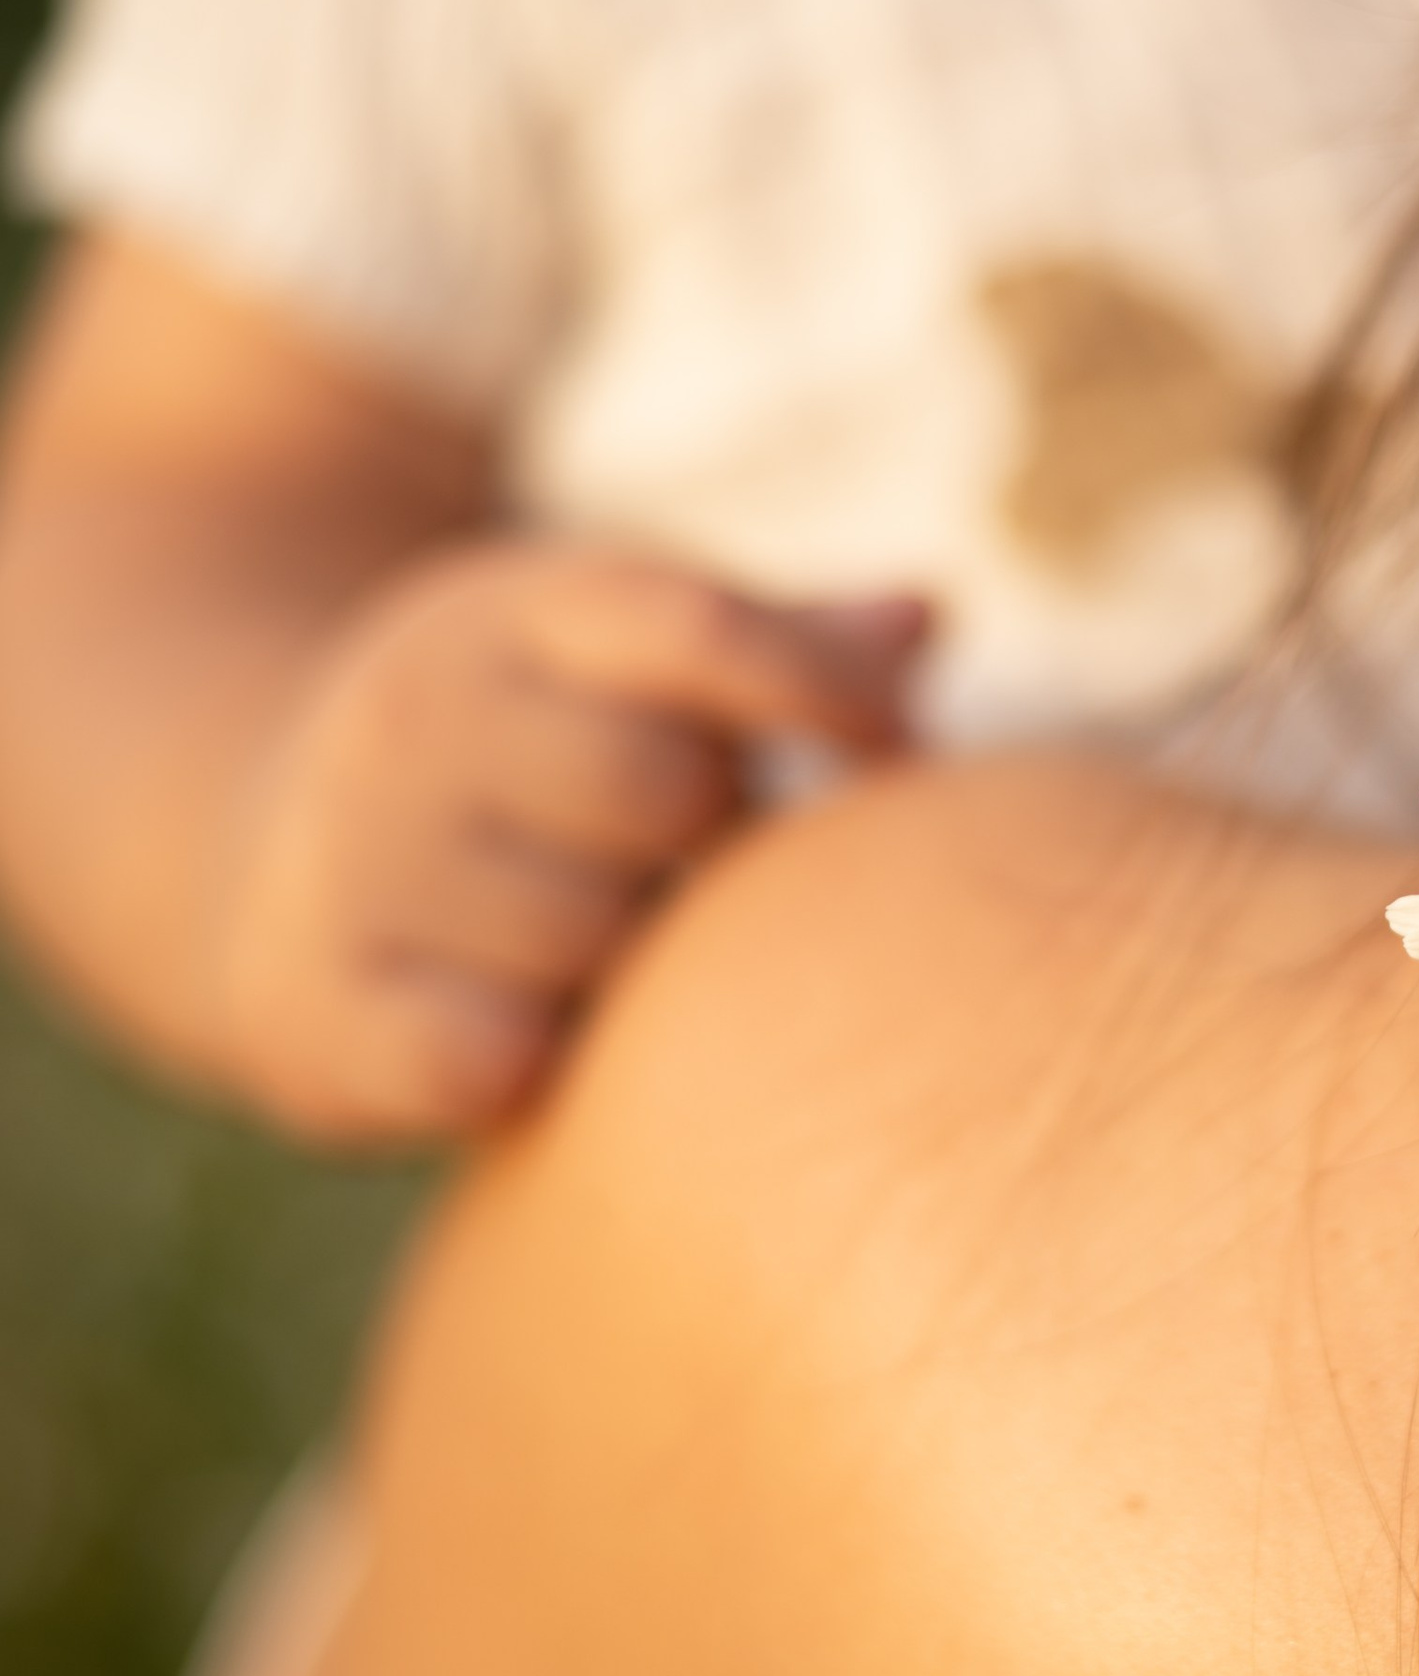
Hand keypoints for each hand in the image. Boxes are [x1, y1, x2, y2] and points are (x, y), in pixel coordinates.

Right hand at [206, 541, 927, 1141]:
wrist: (241, 833)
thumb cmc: (526, 748)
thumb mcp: (618, 656)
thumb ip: (777, 642)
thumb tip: (921, 617)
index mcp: (516, 614)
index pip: (698, 625)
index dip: (826, 691)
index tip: (902, 754)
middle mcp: (420, 717)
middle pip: (662, 794)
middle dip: (710, 841)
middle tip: (681, 862)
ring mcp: (354, 859)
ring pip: (586, 937)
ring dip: (631, 961)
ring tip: (604, 941)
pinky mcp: (315, 1003)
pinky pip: (487, 1057)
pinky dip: (536, 1061)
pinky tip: (537, 1036)